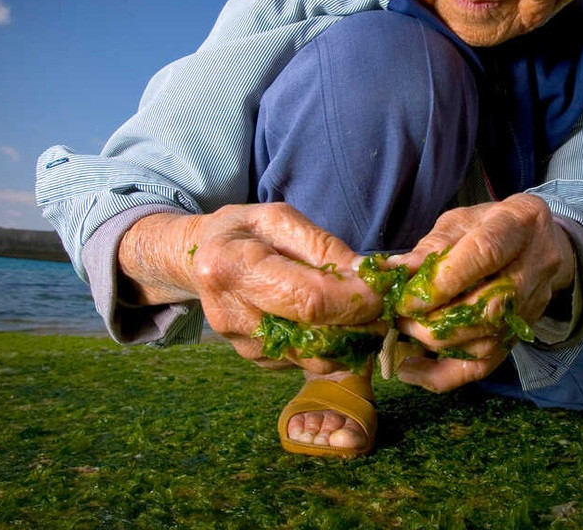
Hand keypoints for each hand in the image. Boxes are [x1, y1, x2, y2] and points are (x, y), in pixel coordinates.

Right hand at [118, 203, 383, 372]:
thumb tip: (370, 275)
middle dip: (359, 325)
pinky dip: (329, 346)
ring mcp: (241, 345)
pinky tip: (331, 321)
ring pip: (315, 358)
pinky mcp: (255, 361)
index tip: (382, 291)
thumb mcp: (280, 220)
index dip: (354, 300)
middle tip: (382, 306)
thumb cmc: (245, 232)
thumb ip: (325, 247)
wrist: (199, 259)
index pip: (308, 300)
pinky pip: (305, 361)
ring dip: (349, 340)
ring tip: (361, 312)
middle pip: (315, 338)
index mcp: (233, 268)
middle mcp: (232, 315)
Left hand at [391, 194, 574, 391]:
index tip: (406, 298)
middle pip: (487, 308)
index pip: (484, 256)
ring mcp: (532, 306)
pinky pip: (485, 365)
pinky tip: (411, 369)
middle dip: (435, 320)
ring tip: (405, 331)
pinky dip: (443, 375)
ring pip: (485, 342)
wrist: (538, 241)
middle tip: (399, 316)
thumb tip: (393, 273)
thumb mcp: (461, 221)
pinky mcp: (520, 334)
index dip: (442, 282)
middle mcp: (534, 268)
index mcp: (518, 224)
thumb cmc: (490, 225)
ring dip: (436, 344)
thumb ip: (431, 246)